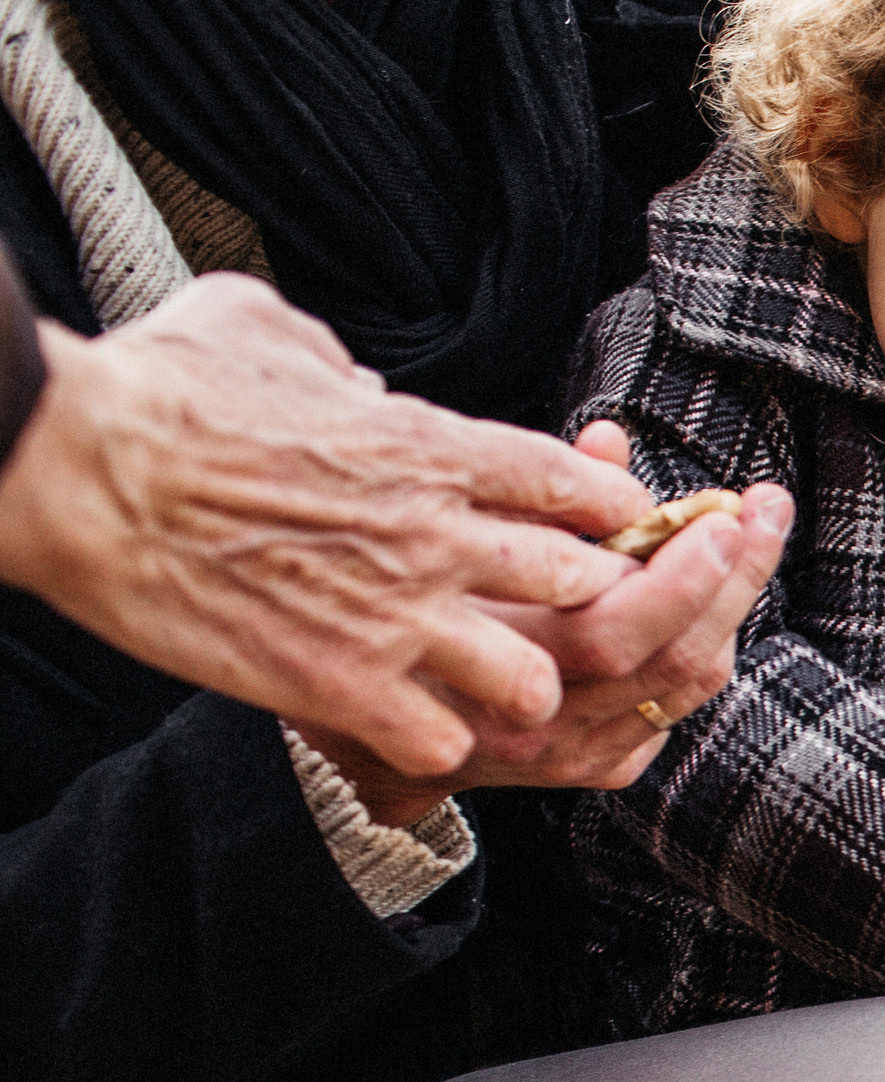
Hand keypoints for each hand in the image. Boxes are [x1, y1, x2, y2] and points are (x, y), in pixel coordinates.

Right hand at [0, 274, 657, 775]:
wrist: (72, 469)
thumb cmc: (154, 389)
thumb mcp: (262, 330)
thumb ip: (334, 358)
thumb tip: (356, 379)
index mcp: (430, 446)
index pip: (575, 487)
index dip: (607, 515)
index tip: (609, 530)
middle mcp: (435, 534)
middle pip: (583, 587)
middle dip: (587, 609)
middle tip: (565, 622)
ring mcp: (395, 616)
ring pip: (534, 681)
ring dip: (526, 690)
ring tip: (501, 692)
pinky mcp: (338, 684)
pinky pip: (444, 742)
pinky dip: (439, 745)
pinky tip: (415, 730)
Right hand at [291, 480, 792, 825]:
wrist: (341, 750)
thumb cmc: (378, 608)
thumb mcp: (433, 538)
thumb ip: (525, 495)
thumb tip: (610, 439)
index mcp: (491, 653)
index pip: (617, 614)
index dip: (683, 562)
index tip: (719, 507)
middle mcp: (535, 714)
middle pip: (669, 649)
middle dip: (732, 573)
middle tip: (763, 507)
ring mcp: (566, 752)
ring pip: (682, 682)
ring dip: (731, 606)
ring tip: (756, 535)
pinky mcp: (588, 770)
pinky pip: (669, 712)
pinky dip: (702, 651)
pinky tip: (717, 601)